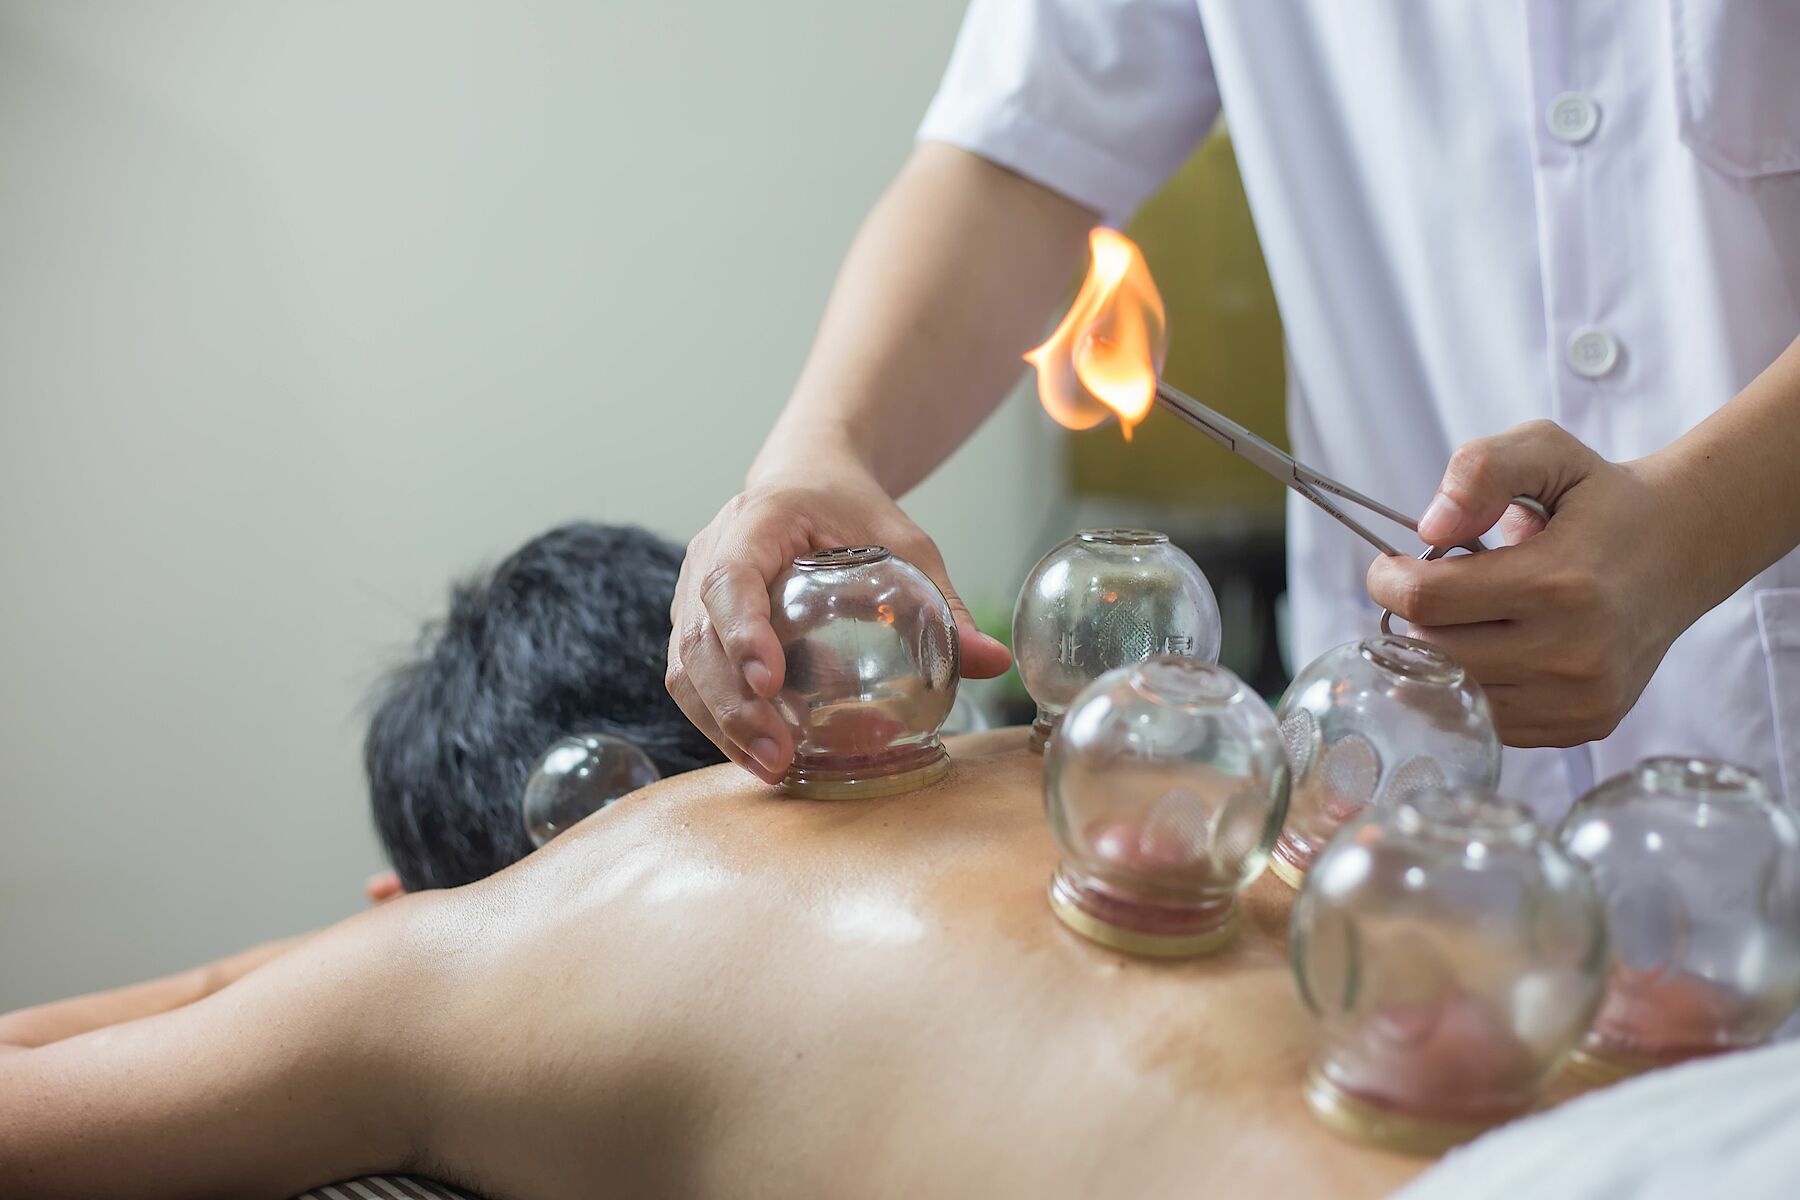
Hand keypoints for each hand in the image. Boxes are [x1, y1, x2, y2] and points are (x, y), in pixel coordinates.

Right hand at [668, 463, 1012, 781]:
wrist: (808, 480)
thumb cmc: (852, 508)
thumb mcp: (906, 543)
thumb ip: (943, 603)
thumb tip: (994, 662)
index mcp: (758, 523)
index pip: (731, 579)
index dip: (743, 632)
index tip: (770, 680)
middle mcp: (709, 554)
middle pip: (698, 637)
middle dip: (734, 704)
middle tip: (779, 754)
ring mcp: (691, 591)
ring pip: (685, 667)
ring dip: (723, 723)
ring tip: (772, 767)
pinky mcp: (693, 623)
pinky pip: (692, 679)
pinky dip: (720, 721)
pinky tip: (759, 755)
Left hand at [1365, 420, 1711, 746]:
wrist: (1682, 550)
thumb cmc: (1601, 501)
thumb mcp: (1546, 451)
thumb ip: (1482, 469)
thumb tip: (1431, 528)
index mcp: (1559, 582)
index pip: (1424, 599)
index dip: (1388, 580)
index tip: (1392, 567)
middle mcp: (1574, 651)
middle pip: (1433, 651)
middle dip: (1417, 617)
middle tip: (1440, 589)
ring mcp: (1581, 698)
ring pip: (1456, 693)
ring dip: (1445, 655)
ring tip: (1474, 617)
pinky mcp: (1584, 725)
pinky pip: (1490, 721)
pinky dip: (1477, 687)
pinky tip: (1499, 649)